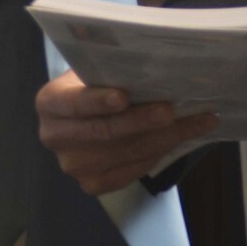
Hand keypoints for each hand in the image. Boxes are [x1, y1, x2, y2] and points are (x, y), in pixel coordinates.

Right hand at [36, 71, 218, 195]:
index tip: (124, 96)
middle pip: (104, 132)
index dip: (98, 100)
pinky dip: (159, 153)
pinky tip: (182, 137)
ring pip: (125, 153)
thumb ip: (110, 69)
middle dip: (142, 121)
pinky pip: (132, 171)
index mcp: (49, 102)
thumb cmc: (92, 83)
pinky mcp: (92, 184)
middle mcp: (54, 137)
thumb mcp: (91, 69)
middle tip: (172, 110)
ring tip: (197, 121)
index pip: (74, 103)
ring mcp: (73, 165)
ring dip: (164, 137)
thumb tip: (153, 61)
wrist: (83, 114)